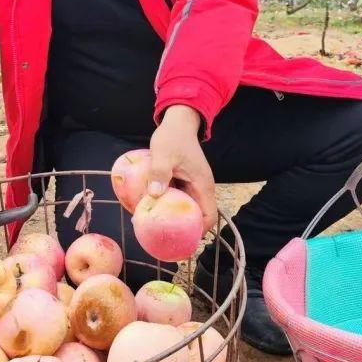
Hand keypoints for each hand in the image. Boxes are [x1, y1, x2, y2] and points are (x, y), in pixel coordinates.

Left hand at [148, 105, 217, 230]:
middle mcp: (201, 188)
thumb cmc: (172, 137)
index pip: (208, 217)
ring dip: (174, 216)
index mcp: (202, 185)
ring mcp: (193, 185)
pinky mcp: (185, 182)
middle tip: (161, 236)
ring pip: (187, 208)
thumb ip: (159, 174)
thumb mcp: (163, 154)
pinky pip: (180, 198)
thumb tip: (154, 196)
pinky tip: (153, 207)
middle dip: (182, 227)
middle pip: (197, 217)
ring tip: (155, 224)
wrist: (178, 122)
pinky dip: (170, 204)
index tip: (180, 240)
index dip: (198, 231)